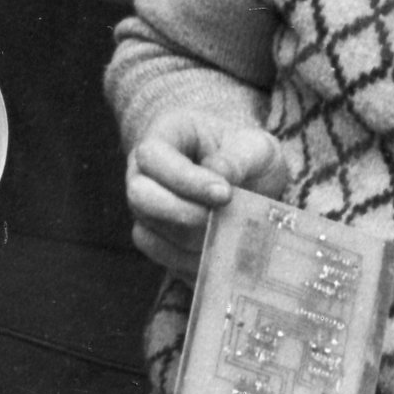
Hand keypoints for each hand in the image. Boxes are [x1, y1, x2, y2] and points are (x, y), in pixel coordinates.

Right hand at [125, 113, 286, 281]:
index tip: (225, 194)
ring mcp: (145, 206)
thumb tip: (219, 177)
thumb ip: (238, 158)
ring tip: (227, 234)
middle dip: (181, 213)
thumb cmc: (247, 155)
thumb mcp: (255, 147)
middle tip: (221, 218)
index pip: (154, 156)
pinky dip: (188, 259)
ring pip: (149, 229)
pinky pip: (159, 253)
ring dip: (190, 239)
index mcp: (165, 134)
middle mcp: (144, 170)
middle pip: (138, 195)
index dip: (185, 179)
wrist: (248, 178)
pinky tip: (218, 252)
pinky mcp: (154, 236)